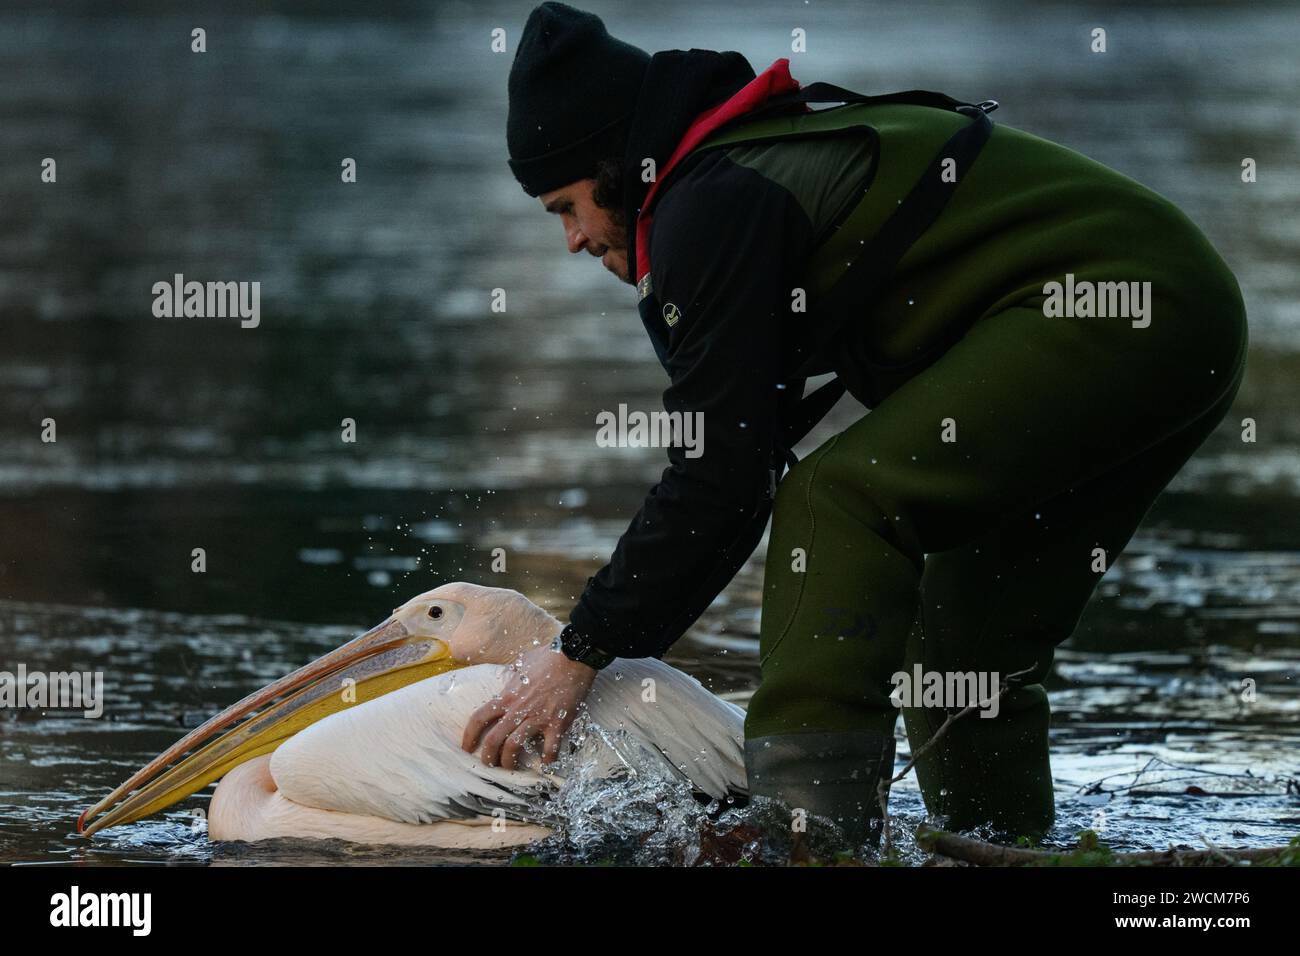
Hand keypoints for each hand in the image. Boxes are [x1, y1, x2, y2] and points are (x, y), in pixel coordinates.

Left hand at [461, 643, 597, 769]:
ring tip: (511, 767)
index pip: (479, 718)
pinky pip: (550, 749)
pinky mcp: (557, 723)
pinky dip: (548, 760)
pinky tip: (546, 763)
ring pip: (514, 747)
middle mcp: (518, 709)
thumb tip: (512, 674)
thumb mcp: (522, 663)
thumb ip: (513, 674)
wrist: (574, 657)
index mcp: (507, 696)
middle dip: (488, 757)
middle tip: (489, 764)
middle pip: (493, 740)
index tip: (466, 747)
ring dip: (510, 762)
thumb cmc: (548, 657)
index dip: (469, 736)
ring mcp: (537, 718)